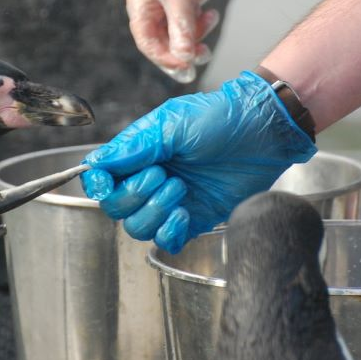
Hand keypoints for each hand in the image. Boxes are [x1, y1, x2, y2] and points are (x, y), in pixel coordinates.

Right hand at [81, 71, 316, 252]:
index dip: (97, 185)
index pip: (100, 178)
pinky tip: (185, 212)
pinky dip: (169, 232)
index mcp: (137, 153)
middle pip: (115, 207)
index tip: (106, 184)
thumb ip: (134, 147)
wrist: (263, 132)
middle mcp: (147, 178)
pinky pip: (166, 240)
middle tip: (162, 175)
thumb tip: (97, 164)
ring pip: (137, 227)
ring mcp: (168, 200)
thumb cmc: (217, 118)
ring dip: (153, 212)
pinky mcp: (192, 218)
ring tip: (179, 188)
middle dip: (134, 195)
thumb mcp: (172, 125)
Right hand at [127, 0, 263, 81]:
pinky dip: (201, 26)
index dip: (164, 57)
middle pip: (162, 41)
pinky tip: (211, 14)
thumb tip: (184, 60)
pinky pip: (190, 26)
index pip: (146, 41)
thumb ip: (181, 31)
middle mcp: (151, 6)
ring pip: (178, 35)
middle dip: (181, 50)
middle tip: (200, 58)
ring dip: (194, 37)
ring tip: (209, 22)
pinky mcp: (186, 2)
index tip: (184, 66)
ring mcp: (169, 5)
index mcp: (141, 3)